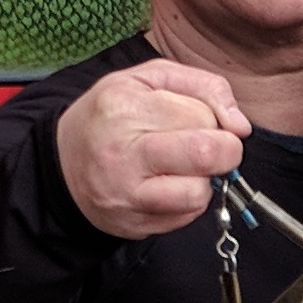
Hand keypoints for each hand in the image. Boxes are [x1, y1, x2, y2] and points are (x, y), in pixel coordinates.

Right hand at [59, 59, 251, 238]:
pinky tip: (169, 185)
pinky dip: (188, 201)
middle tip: (213, 147)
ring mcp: (126, 194)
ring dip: (204, 180)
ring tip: (183, 167)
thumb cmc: (110, 115)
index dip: (216, 119)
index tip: (204, 120)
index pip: (202, 115)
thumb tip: (240, 125)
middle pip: (206, 153)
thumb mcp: (147, 78)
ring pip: (199, 193)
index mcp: (125, 107)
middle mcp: (123, 153)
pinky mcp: (133, 224)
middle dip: (225, 151)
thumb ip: (202, 86)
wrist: (62, 163)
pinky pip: (186, 218)